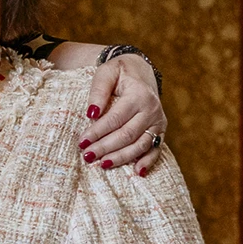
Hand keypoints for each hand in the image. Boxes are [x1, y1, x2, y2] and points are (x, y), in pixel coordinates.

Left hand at [83, 51, 166, 172]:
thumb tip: (91, 113)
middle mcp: (151, 109)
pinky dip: (147, 162)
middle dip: (106, 148)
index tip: (82, 141)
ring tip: (102, 164)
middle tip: (87, 156)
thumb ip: (98, 91)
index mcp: (139, 94)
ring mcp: (158, 122)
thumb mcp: (106, 73)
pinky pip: (156, 149)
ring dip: (121, 157)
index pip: (115, 118)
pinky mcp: (160, 131)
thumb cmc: (120, 73)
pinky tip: (137, 172)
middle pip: (127, 135)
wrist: (141, 71)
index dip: (98, 132)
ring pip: (140, 145)